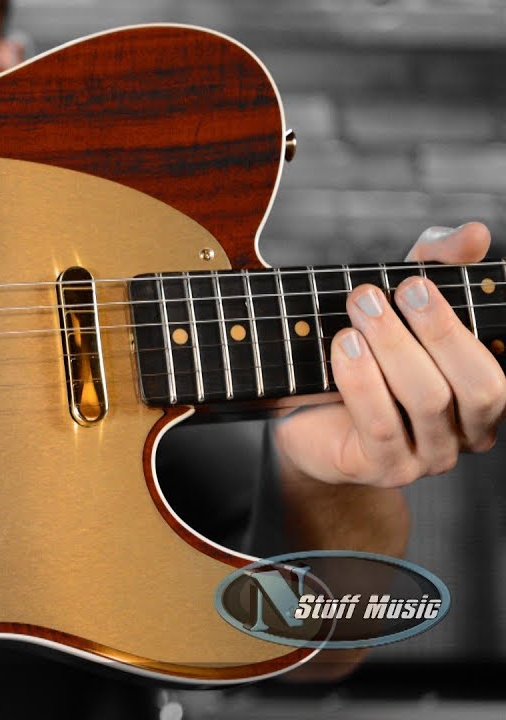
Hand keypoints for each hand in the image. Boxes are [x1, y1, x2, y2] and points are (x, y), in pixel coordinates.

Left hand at [274, 222, 505, 488]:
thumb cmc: (362, 355)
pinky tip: (344, 347)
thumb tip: (474, 233)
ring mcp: (430, 457)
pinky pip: (382, 424)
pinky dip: (362, 380)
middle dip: (434, 331)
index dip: (461, 322)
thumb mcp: (399, 305)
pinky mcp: (384, 469)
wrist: (302, 418)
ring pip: (428, 400)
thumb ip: (437, 266)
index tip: (417, 281)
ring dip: (391, 347)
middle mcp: (468, 432)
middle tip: (379, 292)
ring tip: (358, 310)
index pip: (496, 364)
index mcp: (483, 396)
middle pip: (477, 385)